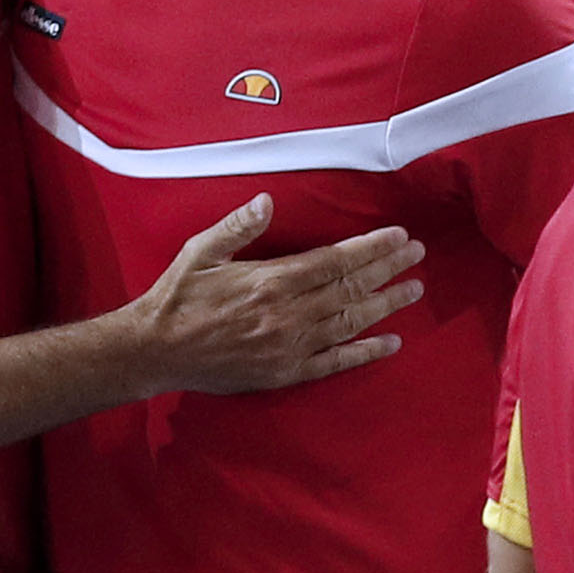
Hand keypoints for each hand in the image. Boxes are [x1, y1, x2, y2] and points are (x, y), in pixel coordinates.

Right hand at [127, 193, 425, 395]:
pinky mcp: (284, 372)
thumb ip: (238, 226)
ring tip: (414, 290)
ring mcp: (289, 347)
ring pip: (349, 324)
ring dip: (386, 306)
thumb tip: (268, 200)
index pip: (334, 261)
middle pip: (350, 289)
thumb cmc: (177, 296)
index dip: (370, 248)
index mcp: (270, 281)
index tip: (398, 236)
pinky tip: (390, 343)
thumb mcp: (201, 251)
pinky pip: (333, 363)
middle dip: (388, 270)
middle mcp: (287, 315)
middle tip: (418, 256)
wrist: (155, 350)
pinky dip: (364, 354)